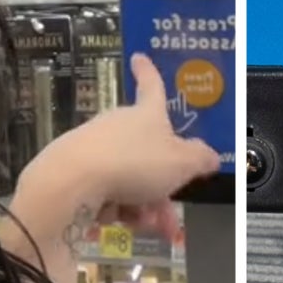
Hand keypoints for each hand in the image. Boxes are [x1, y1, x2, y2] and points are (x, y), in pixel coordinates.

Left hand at [32, 53, 222, 236]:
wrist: (71, 183)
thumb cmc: (133, 163)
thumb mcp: (182, 163)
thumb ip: (201, 158)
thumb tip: (211, 155)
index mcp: (147, 114)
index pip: (152, 87)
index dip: (150, 73)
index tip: (140, 57)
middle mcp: (118, 124)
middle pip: (147, 152)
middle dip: (161, 186)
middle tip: (168, 215)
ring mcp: (93, 146)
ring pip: (127, 176)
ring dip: (142, 204)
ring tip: (146, 226)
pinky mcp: (72, 170)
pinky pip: (103, 189)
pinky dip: (115, 207)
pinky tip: (117, 222)